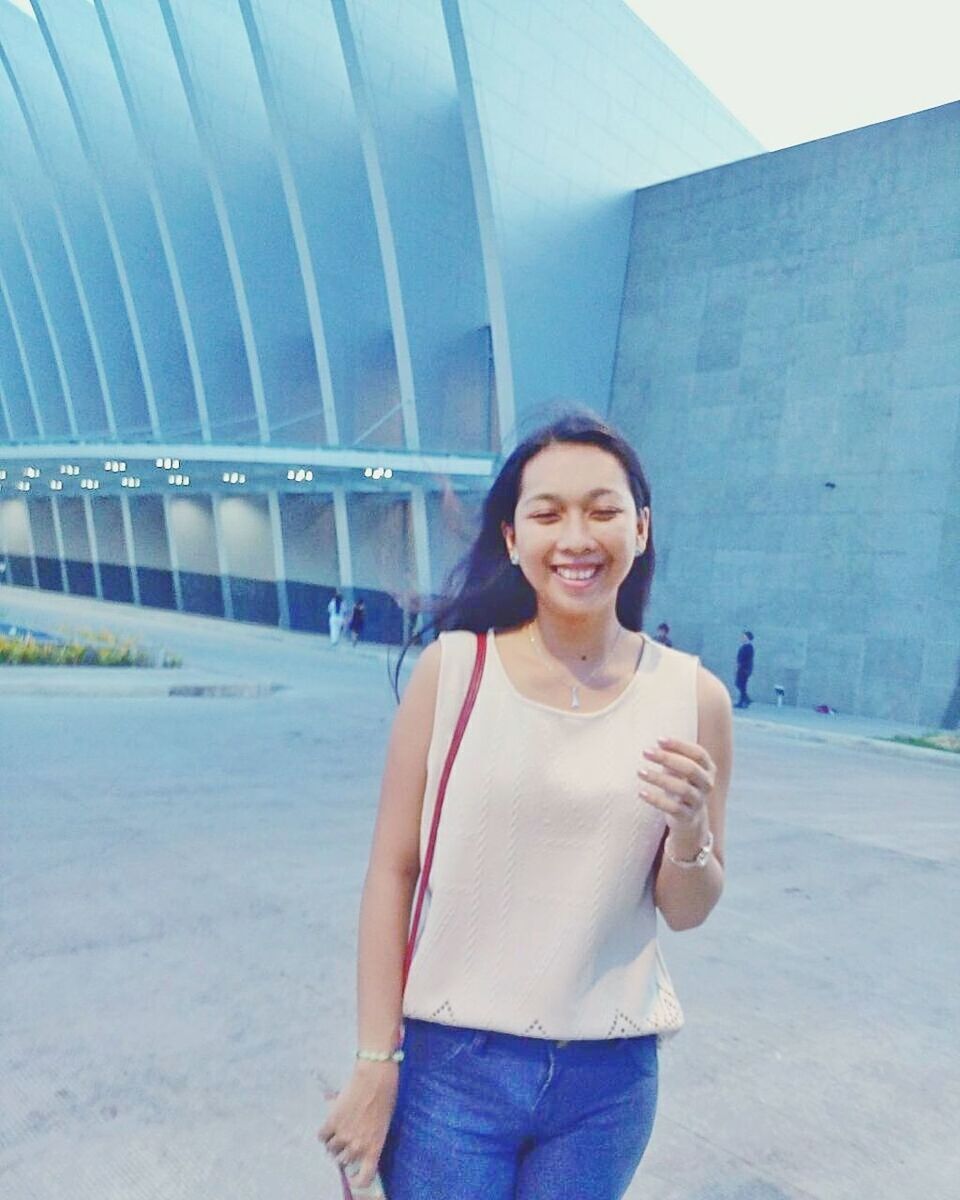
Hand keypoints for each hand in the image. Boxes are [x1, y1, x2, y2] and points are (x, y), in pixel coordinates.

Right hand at [318, 1062, 398, 1189]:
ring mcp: (344, 1135)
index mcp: (374, 1147)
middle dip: (344, 1153)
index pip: (365, 1177)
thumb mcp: (382, 1124)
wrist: (375, 1077)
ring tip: (339, 1128)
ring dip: (333, 1142)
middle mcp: (358, 1146)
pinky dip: (324, 1132)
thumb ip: (371, 1138)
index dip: (358, 1181)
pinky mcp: (332, 1122)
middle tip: (346, 1140)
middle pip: (343, 1161)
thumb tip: (358, 1145)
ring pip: (331, 1149)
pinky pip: (322, 1136)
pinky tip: (330, 1123)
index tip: (354, 1179)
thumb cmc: (385, 1097)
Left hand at [637, 736, 716, 844]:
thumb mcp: (679, 769)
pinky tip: (641, 793)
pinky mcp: (688, 817)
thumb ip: (673, 756)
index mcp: (708, 769)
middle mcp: (707, 784)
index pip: (698, 754)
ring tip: (640, 771)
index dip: (680, 745)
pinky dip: (657, 800)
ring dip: (659, 779)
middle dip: (668, 759)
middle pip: (691, 769)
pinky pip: (673, 808)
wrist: (690, 818)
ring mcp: (698, 802)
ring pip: (682, 789)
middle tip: (645, 752)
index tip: (659, 740)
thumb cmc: (682, 784)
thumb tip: (658, 742)